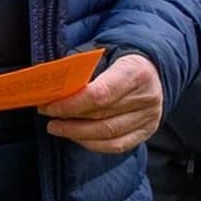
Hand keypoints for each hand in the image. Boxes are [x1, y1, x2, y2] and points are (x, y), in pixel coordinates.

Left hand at [40, 51, 164, 154]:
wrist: (152, 69)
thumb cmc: (118, 61)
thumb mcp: (103, 54)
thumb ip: (81, 69)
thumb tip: (51, 86)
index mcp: (135, 72)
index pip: (100, 95)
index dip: (71, 104)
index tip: (49, 106)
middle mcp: (146, 97)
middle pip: (101, 116)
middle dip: (69, 119)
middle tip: (48, 116)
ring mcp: (149, 117)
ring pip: (107, 134)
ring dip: (77, 133)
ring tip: (56, 128)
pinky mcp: (147, 131)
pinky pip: (116, 146)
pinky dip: (92, 144)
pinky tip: (76, 136)